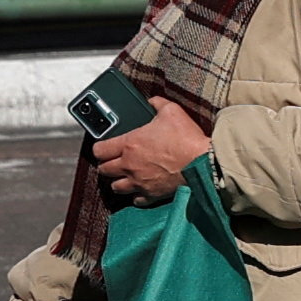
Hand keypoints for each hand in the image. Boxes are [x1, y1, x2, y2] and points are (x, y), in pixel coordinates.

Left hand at [89, 105, 211, 200]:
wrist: (202, 163)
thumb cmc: (186, 139)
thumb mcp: (172, 112)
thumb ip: (158, 104)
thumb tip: (152, 101)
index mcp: (129, 144)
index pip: (99, 150)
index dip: (98, 148)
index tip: (102, 147)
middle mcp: (129, 165)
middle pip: (104, 170)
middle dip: (106, 165)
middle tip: (113, 161)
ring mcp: (139, 182)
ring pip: (116, 187)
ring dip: (118, 182)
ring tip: (124, 176)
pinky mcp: (151, 194)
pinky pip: (136, 200)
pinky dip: (136, 196)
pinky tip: (141, 190)